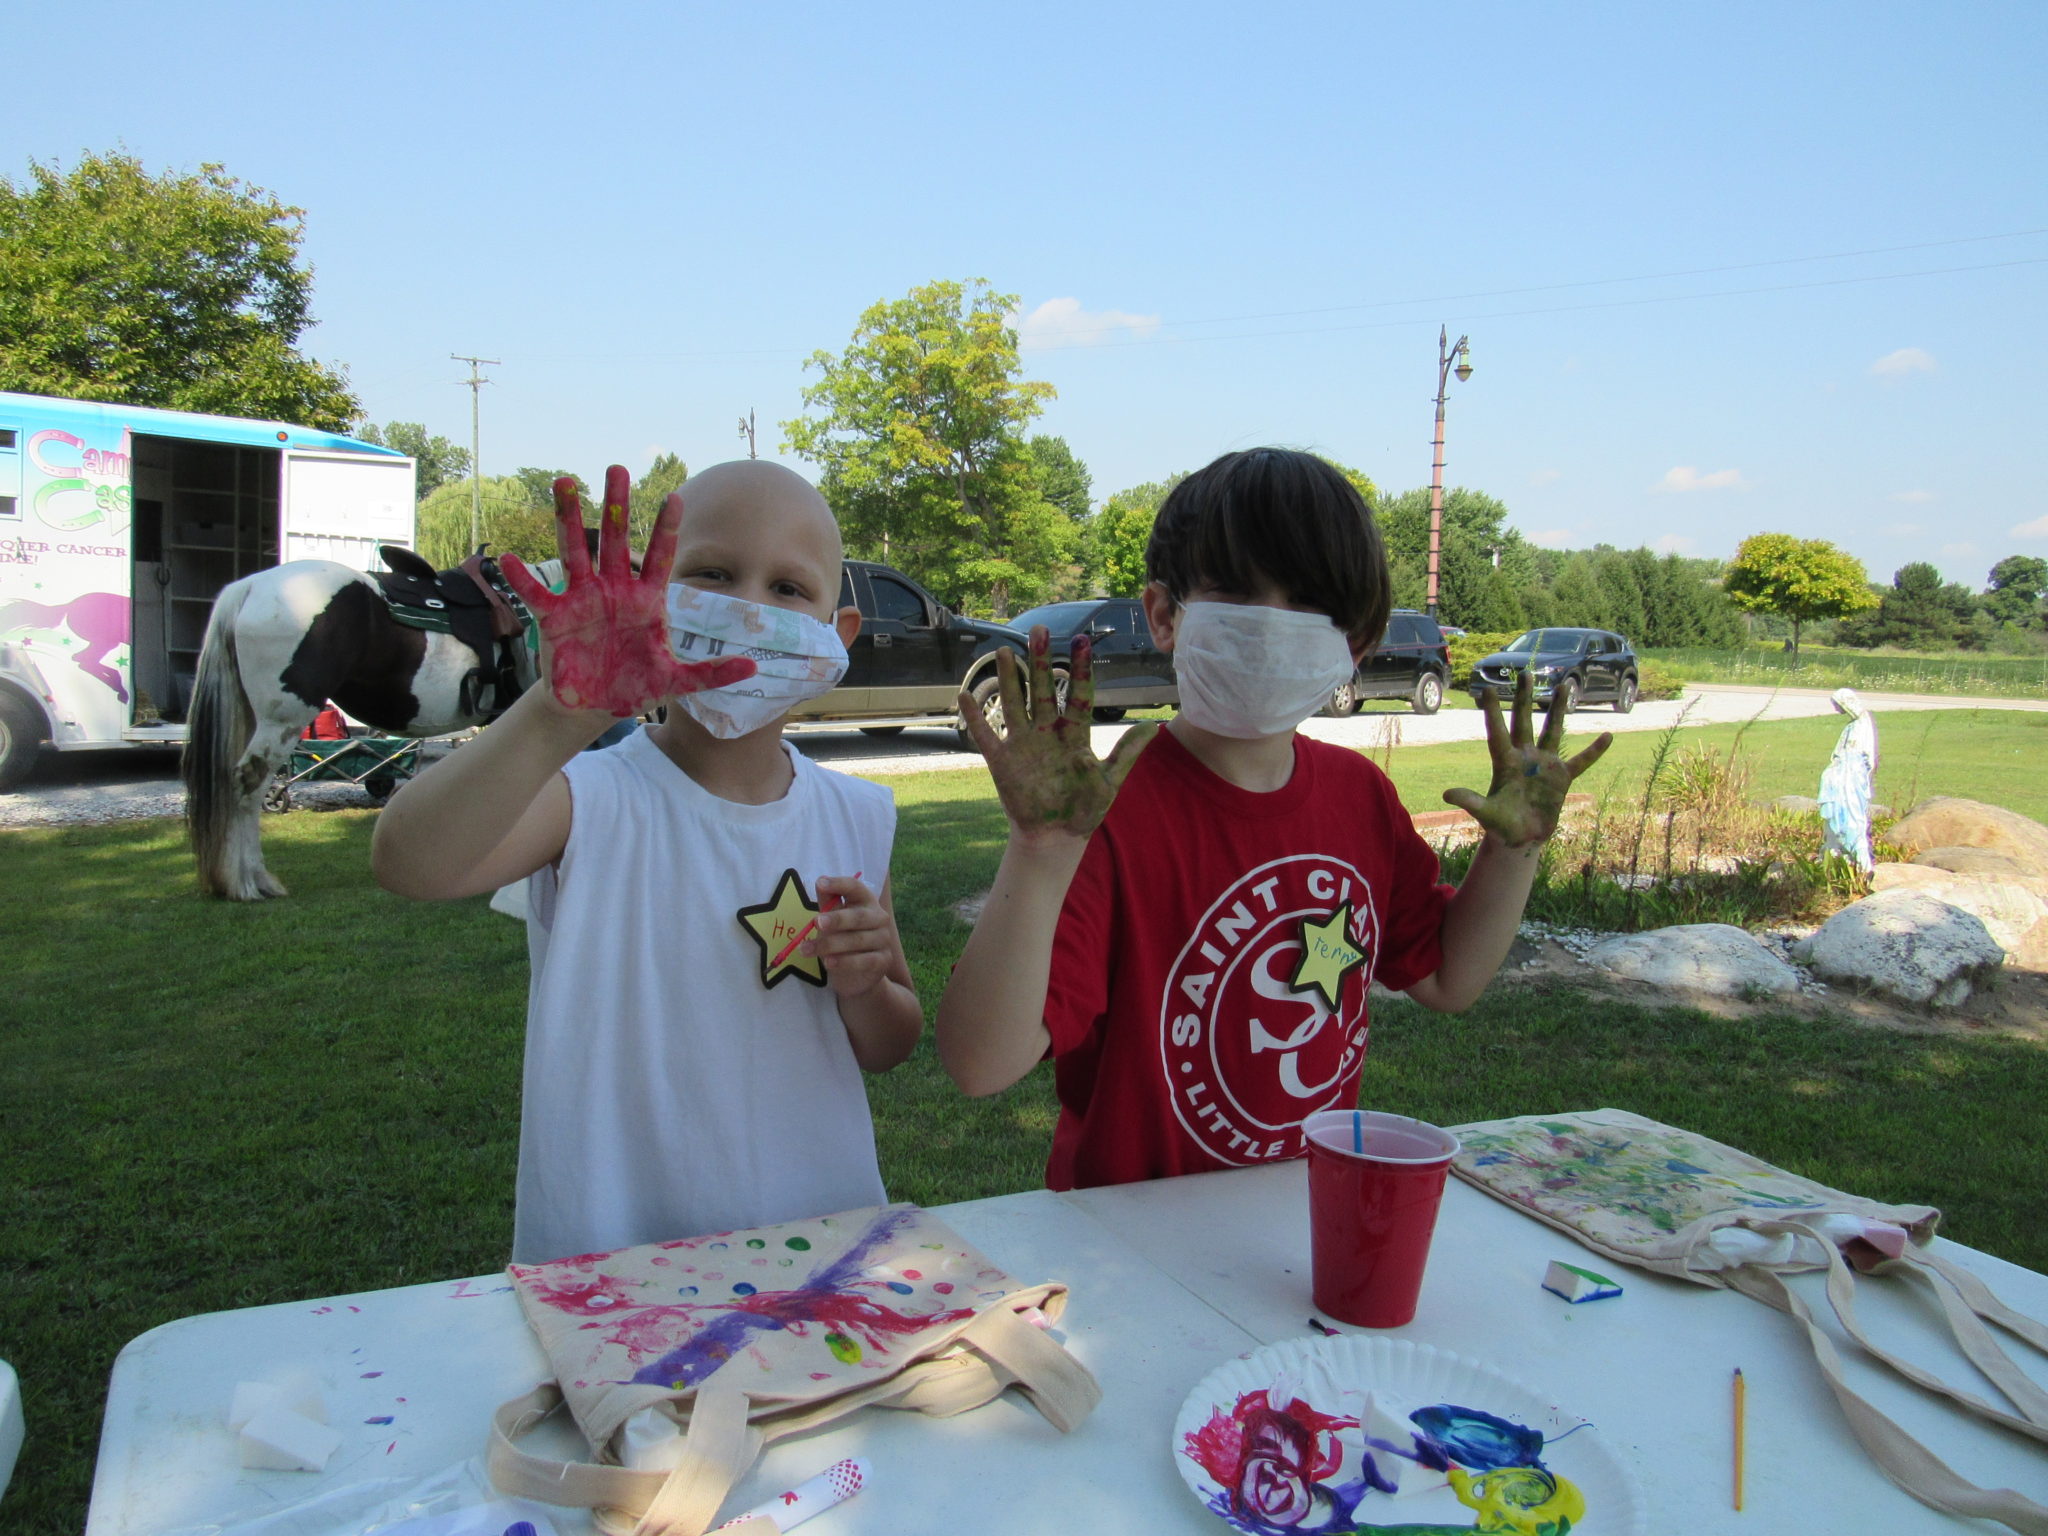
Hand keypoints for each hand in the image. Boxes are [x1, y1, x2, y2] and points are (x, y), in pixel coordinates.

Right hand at [500, 466, 755, 716]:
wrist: (596, 705)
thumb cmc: (636, 686)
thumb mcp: (677, 682)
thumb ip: (713, 673)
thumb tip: (754, 666)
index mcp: (646, 600)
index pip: (661, 557)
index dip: (666, 529)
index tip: (675, 497)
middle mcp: (614, 590)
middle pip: (618, 540)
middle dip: (618, 505)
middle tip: (617, 467)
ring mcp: (582, 599)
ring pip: (576, 550)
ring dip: (569, 517)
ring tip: (565, 481)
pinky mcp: (554, 617)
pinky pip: (536, 593)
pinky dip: (522, 577)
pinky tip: (507, 558)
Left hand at [803, 875, 900, 1000]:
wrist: (856, 973)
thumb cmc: (842, 939)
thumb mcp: (832, 919)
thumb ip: (828, 902)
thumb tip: (820, 881)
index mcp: (866, 901)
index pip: (856, 888)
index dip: (839, 884)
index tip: (821, 884)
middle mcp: (879, 917)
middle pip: (858, 916)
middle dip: (837, 919)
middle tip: (817, 923)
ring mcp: (884, 939)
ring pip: (857, 940)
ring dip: (830, 945)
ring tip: (806, 949)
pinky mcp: (884, 960)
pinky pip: (864, 961)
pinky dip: (845, 962)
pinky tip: (828, 962)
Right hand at [958, 627, 1157, 843]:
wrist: (1056, 837)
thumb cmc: (1085, 809)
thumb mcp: (1111, 780)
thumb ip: (1127, 752)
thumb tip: (1156, 726)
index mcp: (1074, 734)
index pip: (1079, 693)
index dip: (1080, 668)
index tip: (1082, 641)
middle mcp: (1048, 732)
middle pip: (1043, 689)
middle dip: (1041, 661)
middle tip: (1039, 630)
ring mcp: (1024, 744)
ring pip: (1014, 703)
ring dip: (1009, 678)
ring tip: (1004, 651)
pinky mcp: (1002, 761)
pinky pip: (986, 735)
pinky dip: (975, 717)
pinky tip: (965, 695)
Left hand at [1443, 669, 1611, 847]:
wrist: (1522, 838)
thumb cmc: (1501, 825)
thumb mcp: (1486, 814)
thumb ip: (1471, 802)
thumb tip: (1447, 794)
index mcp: (1504, 763)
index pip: (1497, 732)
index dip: (1492, 712)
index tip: (1486, 688)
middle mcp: (1524, 758)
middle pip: (1524, 722)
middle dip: (1524, 698)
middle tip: (1526, 674)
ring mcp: (1544, 765)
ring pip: (1552, 731)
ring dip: (1558, 709)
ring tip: (1563, 686)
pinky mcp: (1562, 777)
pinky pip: (1581, 761)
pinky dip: (1594, 751)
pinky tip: (1608, 736)